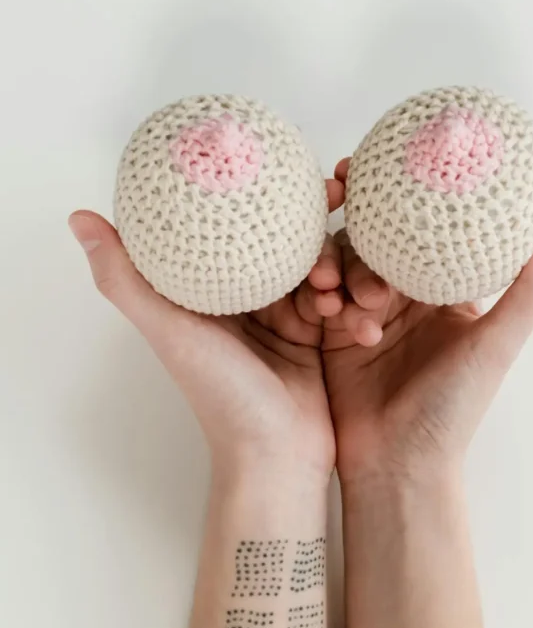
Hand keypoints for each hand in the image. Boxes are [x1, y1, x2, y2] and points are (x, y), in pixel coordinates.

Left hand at [69, 180, 345, 484]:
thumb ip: (125, 278)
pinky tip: (357, 316)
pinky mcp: (318, 335)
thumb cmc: (220, 398)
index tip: (286, 171)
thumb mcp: (169, 331)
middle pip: (282, 238)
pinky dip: (351, 303)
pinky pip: (340, 299)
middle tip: (336, 201)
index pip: (234, 227)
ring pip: (318, 264)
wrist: (276, 456)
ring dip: (336, 267)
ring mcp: (283, 315)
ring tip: (336, 289)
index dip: (258, 194)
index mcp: (207, 292)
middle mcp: (244, 299)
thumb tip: (80, 217)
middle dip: (312, 221)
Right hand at [323, 159, 532, 485]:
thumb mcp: (496, 344)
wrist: (396, 467)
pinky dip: (319, 297)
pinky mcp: (332, 336)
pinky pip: (320, 297)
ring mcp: (368, 316)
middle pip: (379, 240)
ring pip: (345, 265)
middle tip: (346, 218)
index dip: (408, 196)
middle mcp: (409, 299)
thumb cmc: (452, 411)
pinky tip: (324, 309)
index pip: (429, 231)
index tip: (385, 167)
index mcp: (449, 294)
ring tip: (340, 293)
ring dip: (338, 269)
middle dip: (361, 232)